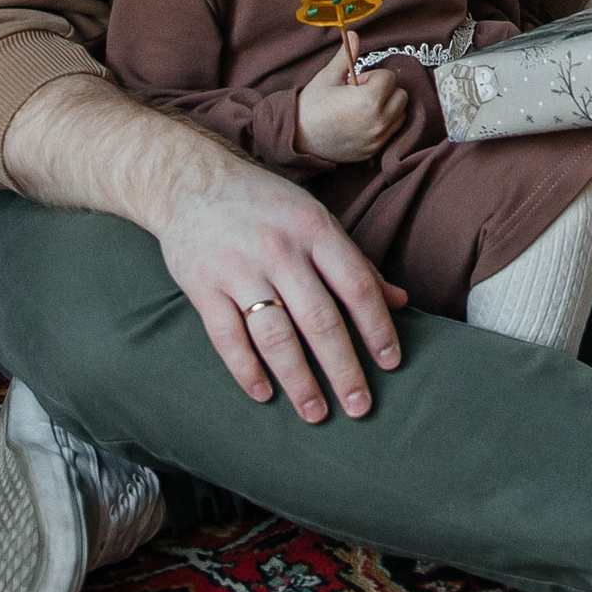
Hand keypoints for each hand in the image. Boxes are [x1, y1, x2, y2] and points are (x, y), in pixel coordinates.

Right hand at [2, 72, 406, 418]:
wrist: (190, 179)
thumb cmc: (265, 205)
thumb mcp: (315, 219)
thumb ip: (355, 262)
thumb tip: (400, 301)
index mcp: (314, 229)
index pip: (356, 286)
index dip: (377, 328)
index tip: (391, 364)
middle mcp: (278, 249)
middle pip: (319, 320)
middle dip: (343, 368)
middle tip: (360, 407)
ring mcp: (238, 269)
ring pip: (275, 336)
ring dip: (298, 380)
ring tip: (316, 412)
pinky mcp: (202, 287)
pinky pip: (227, 338)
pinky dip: (246, 370)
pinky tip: (264, 394)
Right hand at [296, 37, 411, 163]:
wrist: (297, 138)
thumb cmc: (311, 106)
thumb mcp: (328, 77)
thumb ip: (346, 56)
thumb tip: (354, 34)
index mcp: (369, 100)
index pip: (389, 77)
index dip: (372, 76)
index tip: (355, 83)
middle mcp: (378, 121)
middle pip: (401, 96)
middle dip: (384, 90)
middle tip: (361, 94)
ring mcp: (377, 139)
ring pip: (400, 114)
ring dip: (388, 107)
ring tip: (363, 108)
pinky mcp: (374, 151)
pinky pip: (392, 132)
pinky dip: (384, 124)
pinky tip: (363, 122)